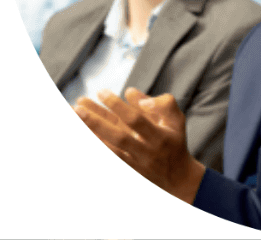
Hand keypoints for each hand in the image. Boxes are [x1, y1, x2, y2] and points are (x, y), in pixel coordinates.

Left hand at [74, 88, 206, 203]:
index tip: (101, 91)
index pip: (136, 120)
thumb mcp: (177, 120)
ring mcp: (135, 164)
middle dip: (97, 123)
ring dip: (90, 135)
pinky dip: (95, 149)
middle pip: (118, 137)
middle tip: (77, 107)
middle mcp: (146, 152)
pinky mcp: (126, 172)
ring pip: (109, 150)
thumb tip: (130, 92)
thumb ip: (161, 103)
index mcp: (160, 136)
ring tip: (73, 117)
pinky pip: (108, 160)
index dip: (118, 106)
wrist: (177, 179)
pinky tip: (81, 135)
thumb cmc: (175, 142)